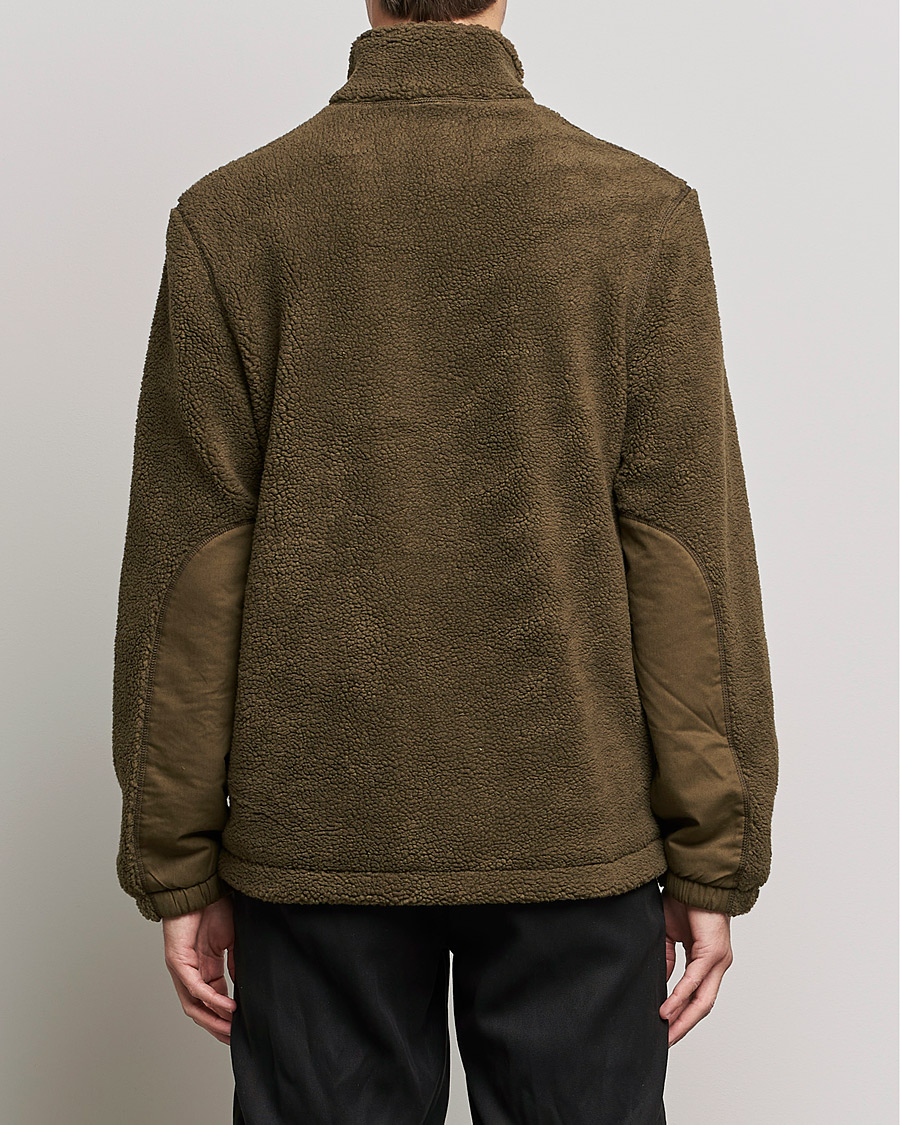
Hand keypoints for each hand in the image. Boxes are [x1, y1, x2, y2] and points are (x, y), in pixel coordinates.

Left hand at [162, 892, 236, 1044]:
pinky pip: (196, 988)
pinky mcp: (178, 962)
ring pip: (194, 1005)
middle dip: (218, 1026)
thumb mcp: (232, 940)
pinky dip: (212, 1000)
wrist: (202, 886)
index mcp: (204, 966)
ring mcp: (182, 968)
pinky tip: (228, 1007)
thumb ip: (236, 964)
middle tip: (235, 1040)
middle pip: (201, 1009)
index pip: (213, 999)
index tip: (241, 1029)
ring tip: (231, 1030)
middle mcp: (190, 971)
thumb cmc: (215, 907)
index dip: (226, 1016)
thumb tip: (245, 987)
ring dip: (213, 1020)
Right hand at [659, 890, 733, 1045]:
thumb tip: (661, 986)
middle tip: (666, 1042)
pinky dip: (681, 995)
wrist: (693, 879)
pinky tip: (668, 1008)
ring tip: (667, 1032)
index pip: (697, 997)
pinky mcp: (713, 952)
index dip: (683, 1015)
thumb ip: (667, 960)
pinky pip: (695, 979)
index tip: (666, 1030)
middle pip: (703, 1005)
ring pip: (703, 999)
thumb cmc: (684, 902)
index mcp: (708, 962)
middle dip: (685, 1026)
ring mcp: (718, 960)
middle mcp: (718, 965)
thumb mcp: (669, 935)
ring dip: (685, 1018)